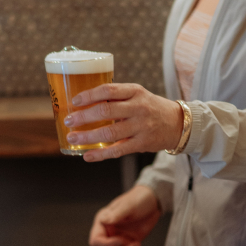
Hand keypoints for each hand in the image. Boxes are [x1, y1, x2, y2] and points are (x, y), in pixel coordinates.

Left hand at [63, 83, 183, 161]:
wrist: (178, 123)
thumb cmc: (150, 107)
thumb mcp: (137, 95)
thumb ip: (116, 97)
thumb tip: (84, 104)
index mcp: (135, 91)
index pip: (108, 89)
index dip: (89, 95)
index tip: (74, 101)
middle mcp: (138, 108)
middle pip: (106, 110)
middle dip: (83, 117)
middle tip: (68, 121)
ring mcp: (141, 127)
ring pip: (109, 133)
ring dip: (88, 137)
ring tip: (72, 138)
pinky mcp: (142, 143)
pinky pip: (118, 150)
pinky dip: (100, 154)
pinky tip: (87, 155)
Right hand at [89, 185, 161, 245]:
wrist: (152, 201)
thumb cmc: (137, 199)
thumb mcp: (128, 205)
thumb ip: (116, 214)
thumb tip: (103, 221)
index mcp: (103, 221)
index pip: (96, 240)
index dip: (106, 244)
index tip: (120, 241)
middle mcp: (108, 231)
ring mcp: (118, 237)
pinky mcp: (129, 242)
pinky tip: (138, 245)